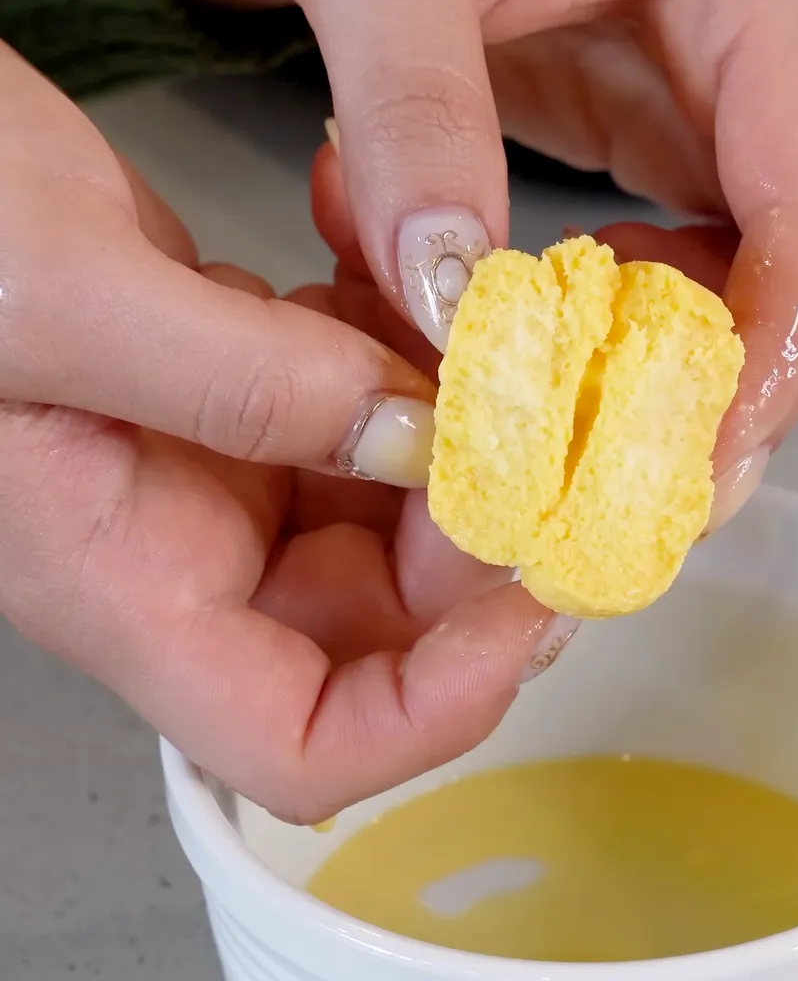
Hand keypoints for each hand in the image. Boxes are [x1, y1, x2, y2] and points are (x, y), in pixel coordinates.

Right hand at [0, 44, 574, 824]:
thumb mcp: (55, 290)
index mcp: (124, 579)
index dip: (438, 707)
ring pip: (399, 500)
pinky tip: (392, 260)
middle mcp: (186, 547)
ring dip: (463, 421)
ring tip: (472, 312)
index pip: (301, 742)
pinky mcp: (250, 390)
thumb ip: (241, 384)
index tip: (535, 601)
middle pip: (388, 619)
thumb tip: (417, 444)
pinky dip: (405, 343)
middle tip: (536, 414)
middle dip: (483, 530)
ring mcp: (225, 468)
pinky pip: (369, 402)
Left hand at [293, 0, 797, 531]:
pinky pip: (728, 275)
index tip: (676, 459)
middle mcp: (789, 73)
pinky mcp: (688, 141)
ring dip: (701, 367)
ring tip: (569, 354)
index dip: (771, 357)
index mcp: (763, 5)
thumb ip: (414, 116)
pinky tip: (569, 308)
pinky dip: (659, 329)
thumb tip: (447, 303)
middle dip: (761, 380)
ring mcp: (746, 116)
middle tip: (623, 427)